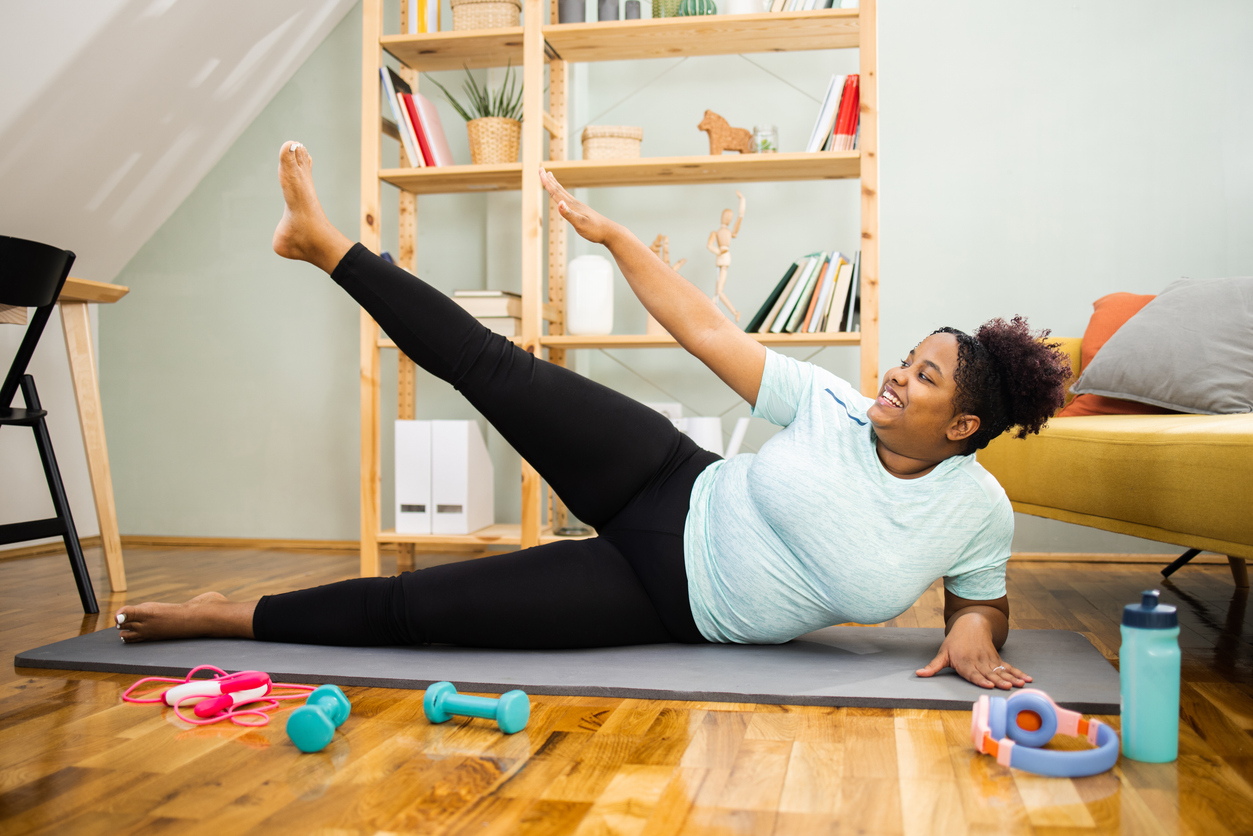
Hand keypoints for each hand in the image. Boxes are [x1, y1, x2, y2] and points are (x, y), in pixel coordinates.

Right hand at [539, 166, 616, 244]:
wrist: (609, 232)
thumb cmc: (595, 230)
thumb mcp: (580, 223)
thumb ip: (569, 214)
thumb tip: (559, 203)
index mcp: (572, 205)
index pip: (556, 192)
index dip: (547, 182)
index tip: (540, 171)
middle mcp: (574, 203)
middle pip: (558, 189)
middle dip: (548, 180)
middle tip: (541, 169)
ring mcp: (578, 206)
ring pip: (563, 193)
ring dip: (555, 185)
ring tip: (550, 177)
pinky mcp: (581, 211)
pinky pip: (568, 199)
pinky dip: (562, 195)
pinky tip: (562, 198)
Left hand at [915, 612, 1031, 689]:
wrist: (970, 625)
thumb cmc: (954, 643)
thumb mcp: (942, 654)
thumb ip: (933, 666)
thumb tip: (919, 674)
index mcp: (964, 663)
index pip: (972, 673)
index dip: (980, 680)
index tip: (988, 685)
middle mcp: (978, 662)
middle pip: (989, 673)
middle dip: (999, 681)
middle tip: (1008, 687)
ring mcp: (989, 660)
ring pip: (1001, 671)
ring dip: (1011, 678)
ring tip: (1020, 684)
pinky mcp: (997, 659)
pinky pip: (1009, 667)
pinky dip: (1018, 673)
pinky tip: (1027, 679)